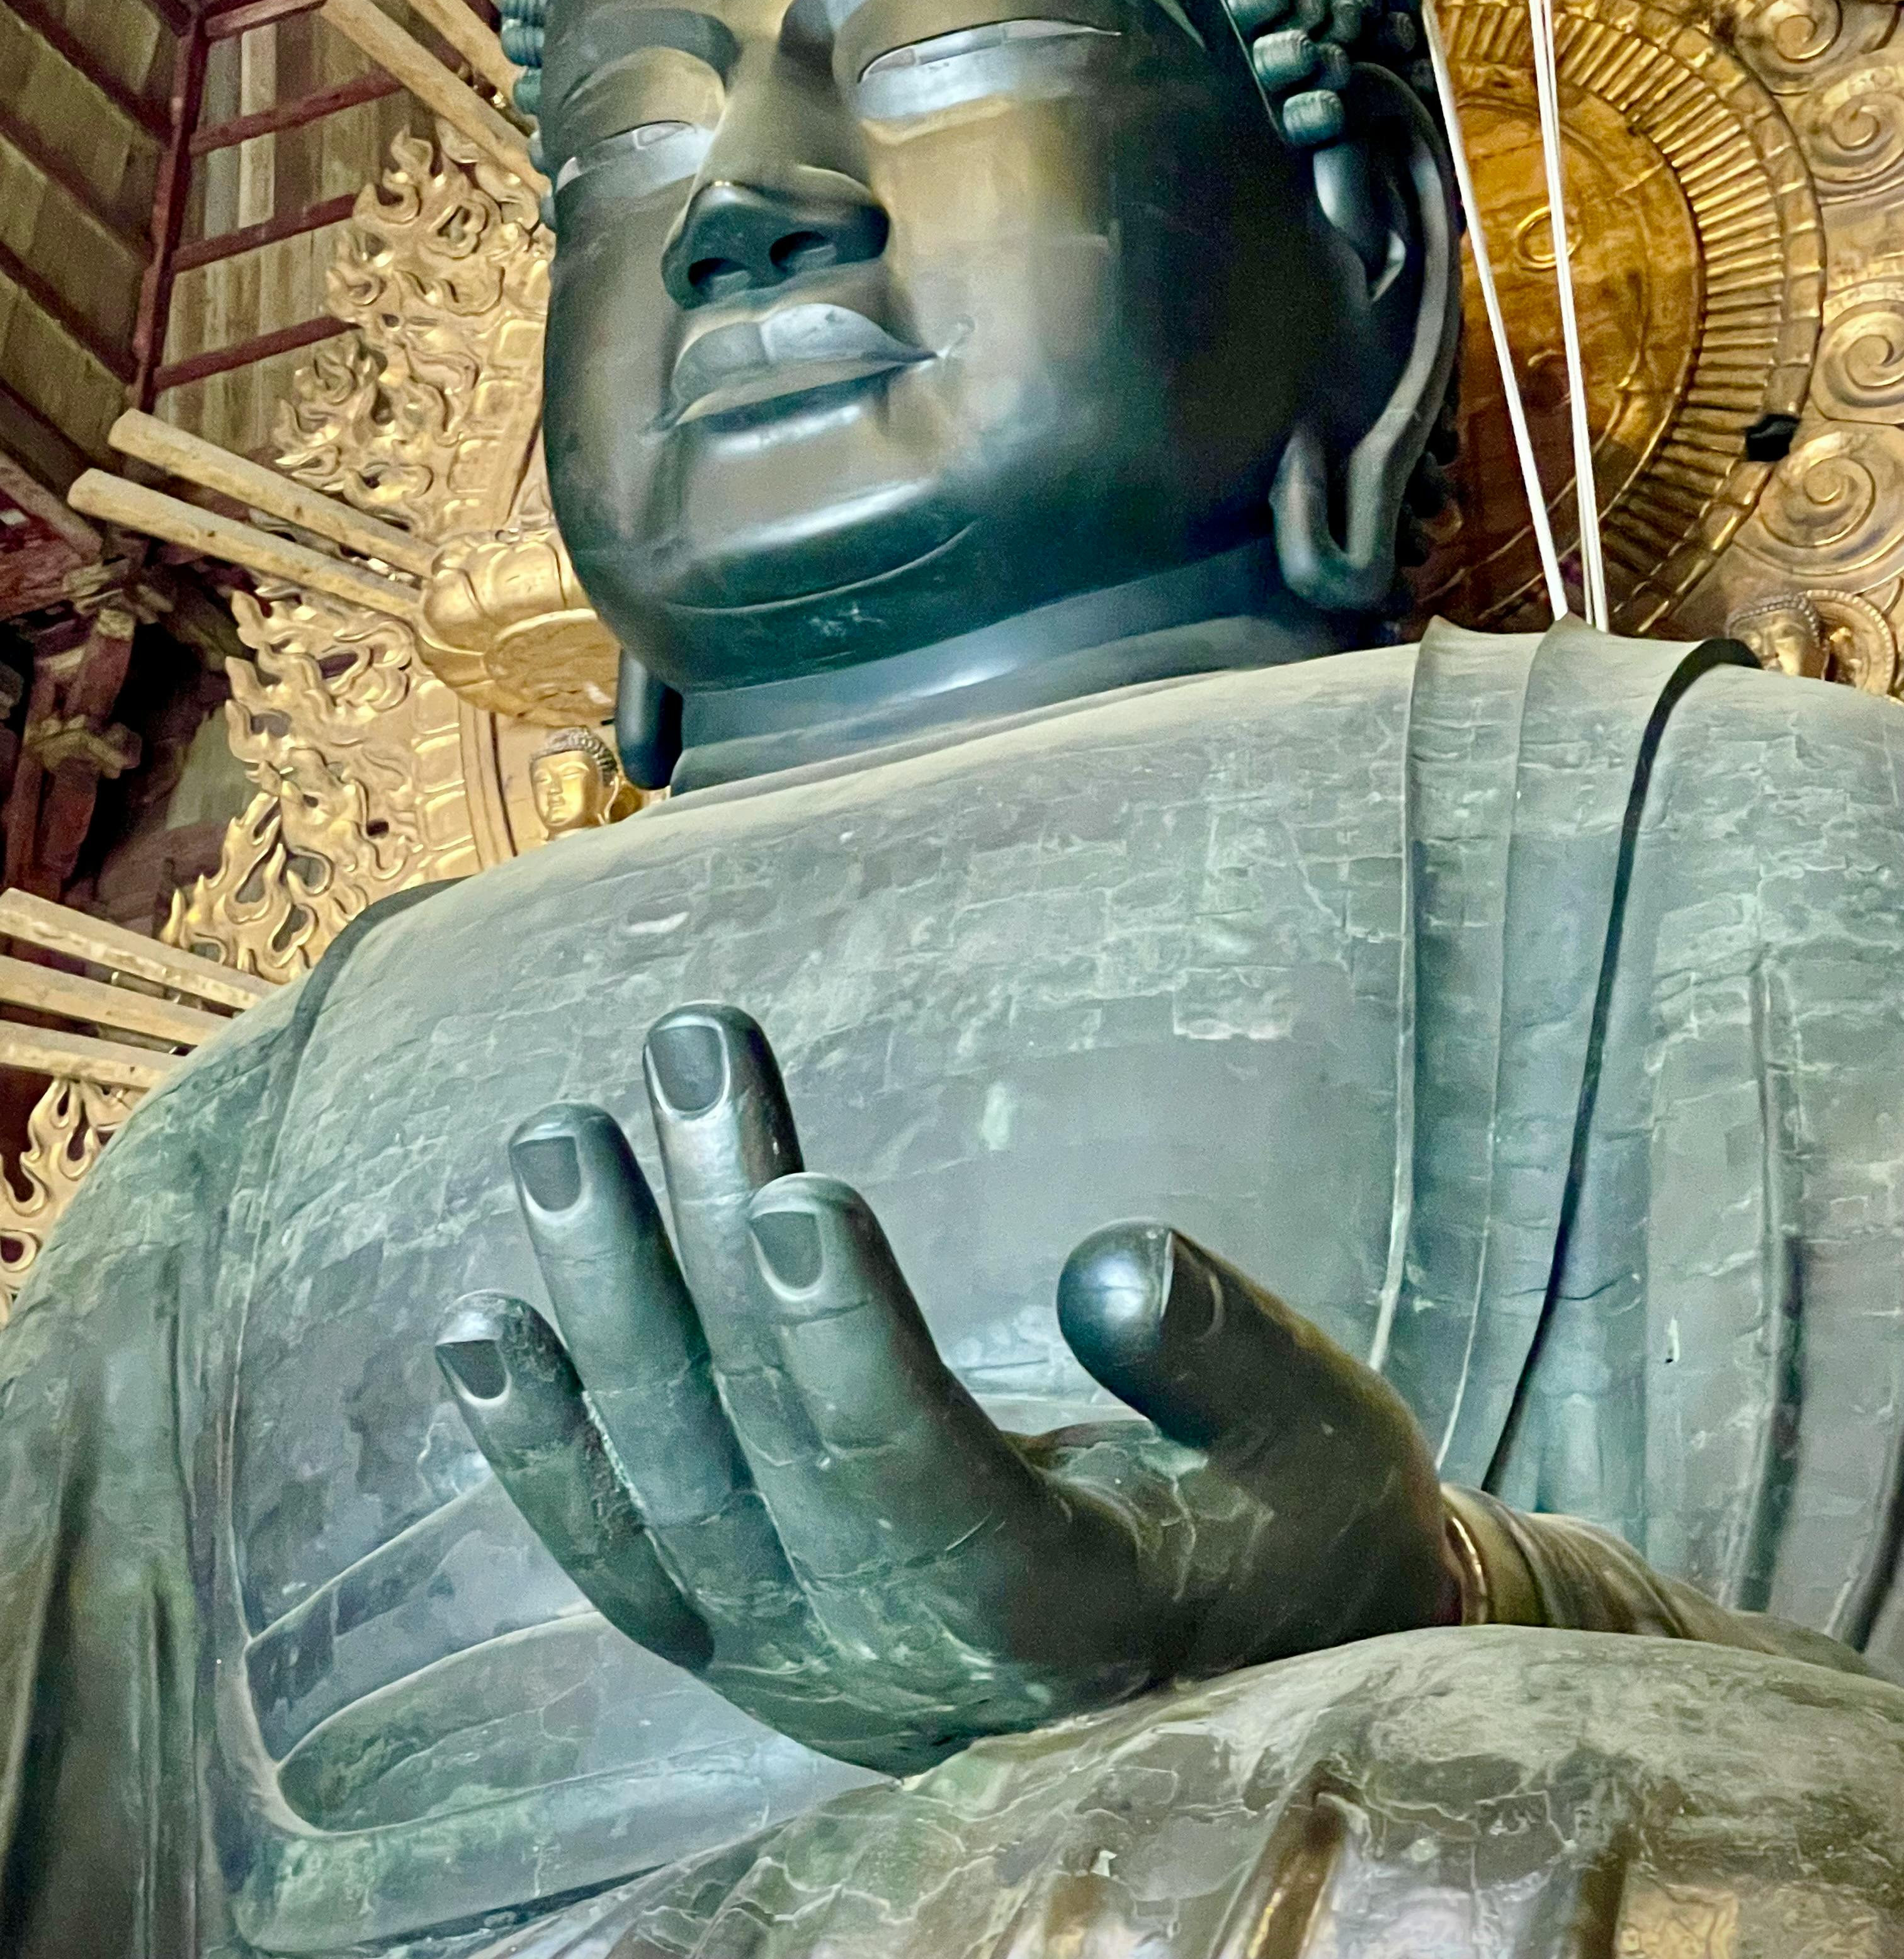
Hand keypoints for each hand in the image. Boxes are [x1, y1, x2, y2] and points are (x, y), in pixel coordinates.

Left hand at [436, 1005, 1458, 1774]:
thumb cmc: (1292, 1527)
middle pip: (769, 1451)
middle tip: (686, 1056)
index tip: (798, 1189)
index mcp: (1054, 1620)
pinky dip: (544, 1449)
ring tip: (562, 1138)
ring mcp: (797, 1663)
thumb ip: (1222, 1359)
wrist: (1237, 1668)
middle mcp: (896, 1665)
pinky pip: (619, 1555)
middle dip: (711, 1247)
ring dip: (604, 1310)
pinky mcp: (745, 1641)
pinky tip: (485, 1331)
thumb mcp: (1319, 1439)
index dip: (848, 1342)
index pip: (915, 1483)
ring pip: (668, 1491)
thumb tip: (1111, 1266)